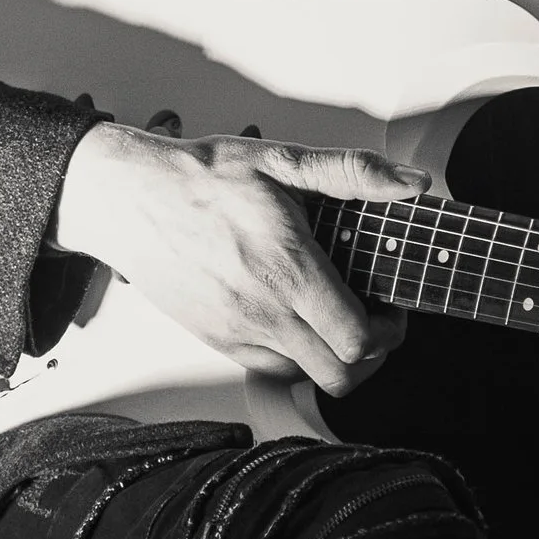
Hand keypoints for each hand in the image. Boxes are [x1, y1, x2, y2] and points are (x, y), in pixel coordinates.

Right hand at [53, 121, 420, 400]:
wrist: (128, 198)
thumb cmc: (199, 177)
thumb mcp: (280, 160)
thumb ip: (351, 172)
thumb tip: (410, 185)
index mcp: (286, 269)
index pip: (357, 338)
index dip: (389, 330)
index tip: (392, 305)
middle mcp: (262, 311)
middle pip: (339, 375)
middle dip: (372, 354)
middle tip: (375, 320)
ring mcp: (236, 332)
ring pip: (305, 379)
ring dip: (332, 358)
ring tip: (337, 318)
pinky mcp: (215, 339)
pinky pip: (268, 370)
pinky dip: (295, 356)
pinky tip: (296, 318)